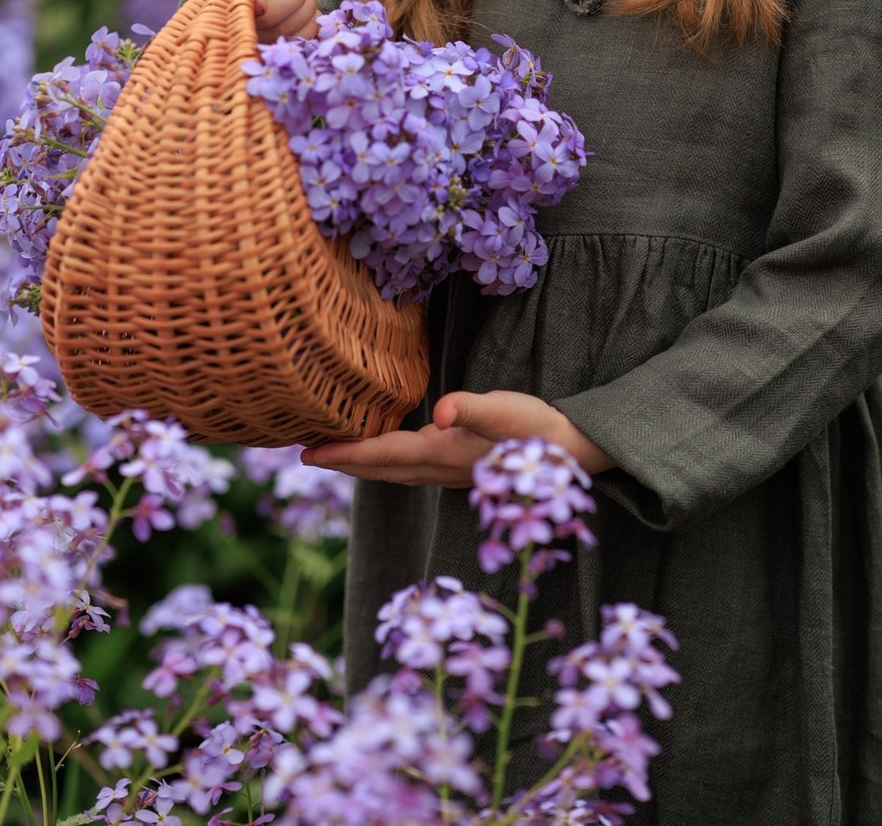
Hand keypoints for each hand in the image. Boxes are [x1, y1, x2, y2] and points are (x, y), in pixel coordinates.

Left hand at [300, 388, 614, 487]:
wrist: (574, 454)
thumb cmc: (538, 429)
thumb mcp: (505, 412)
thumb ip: (473, 409)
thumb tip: (443, 411)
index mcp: (441, 454)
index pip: (381, 456)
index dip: (343, 455)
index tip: (307, 453)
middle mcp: (440, 469)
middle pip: (380, 469)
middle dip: (344, 462)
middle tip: (306, 454)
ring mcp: (451, 472)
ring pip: (395, 471)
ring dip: (364, 465)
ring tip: (338, 455)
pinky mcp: (463, 466)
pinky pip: (412, 467)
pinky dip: (389, 461)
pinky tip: (390, 452)